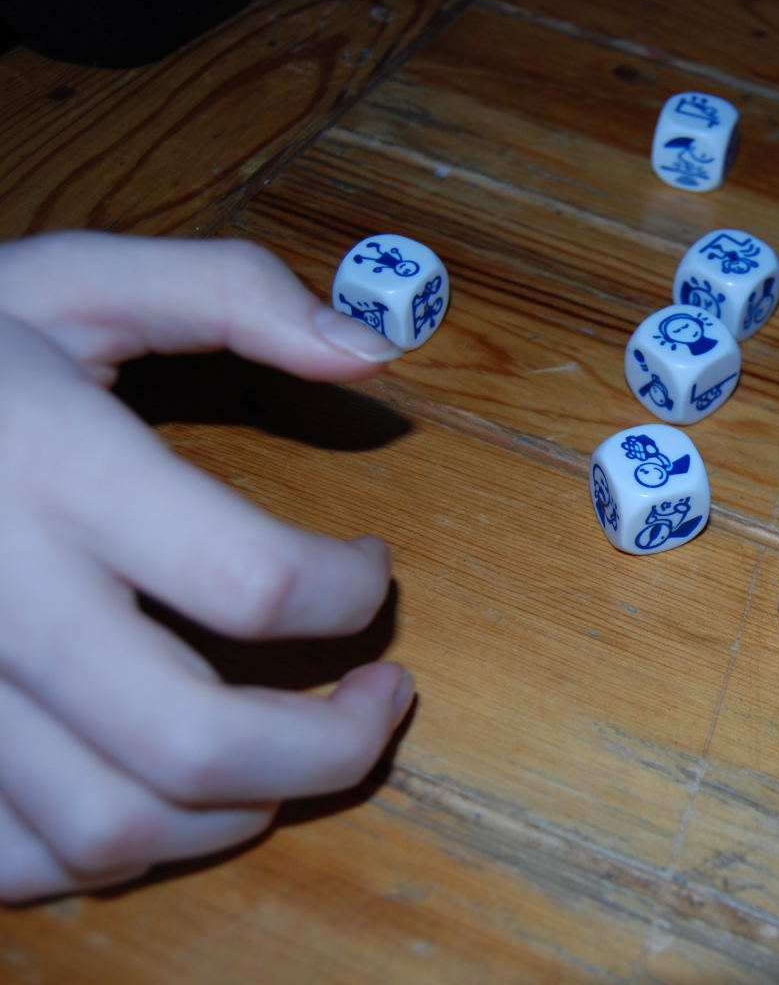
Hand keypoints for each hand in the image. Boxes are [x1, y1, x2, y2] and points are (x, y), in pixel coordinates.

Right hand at [0, 232, 414, 902]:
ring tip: (288, 751)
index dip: (355, 591)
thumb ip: (230, 293)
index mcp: (56, 470)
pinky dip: (116, 851)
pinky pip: (15, 860)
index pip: (256, 582)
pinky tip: (166, 789)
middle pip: (197, 744)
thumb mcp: (71, 278)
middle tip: (382, 696)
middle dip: (334, 746)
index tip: (371, 565)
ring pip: (110, 828)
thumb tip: (373, 348)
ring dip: (238, 811)